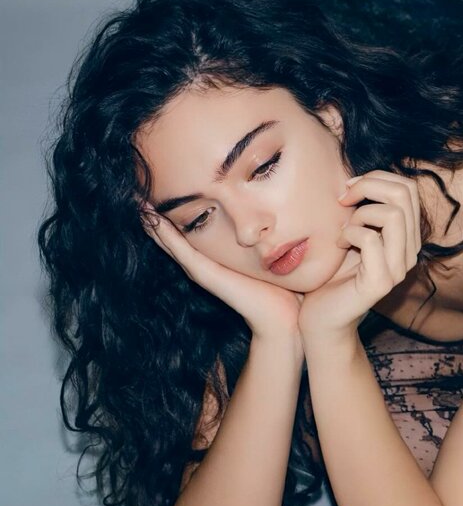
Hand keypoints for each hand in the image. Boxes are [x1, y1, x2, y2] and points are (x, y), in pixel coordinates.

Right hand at [138, 202, 304, 349]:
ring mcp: (201, 269)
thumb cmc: (282, 286)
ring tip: (137, 200)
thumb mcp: (269, 253)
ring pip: (169, 240)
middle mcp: (204, 263)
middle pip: (172, 234)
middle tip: (136, 191)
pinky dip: (165, 235)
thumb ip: (266, 237)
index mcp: (216, 257)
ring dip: (153, 221)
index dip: (174, 211)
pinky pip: (179, 250)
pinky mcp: (205, 274)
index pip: (188, 231)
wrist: (283, 318)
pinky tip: (153, 219)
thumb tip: (281, 212)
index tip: (160, 188)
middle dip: (156, 214)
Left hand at [297, 170, 421, 344]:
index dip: (377, 177)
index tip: (348, 187)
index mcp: (407, 237)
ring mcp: (398, 268)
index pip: (409, 189)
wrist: (321, 318)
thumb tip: (360, 177)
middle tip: (342, 198)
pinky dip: (349, 233)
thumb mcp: (351, 232)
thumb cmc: (332, 274)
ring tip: (342, 228)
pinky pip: (370, 239)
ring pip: (393, 215)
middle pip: (405, 194)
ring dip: (360, 213)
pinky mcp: (381, 282)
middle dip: (368, 185)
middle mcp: (410, 251)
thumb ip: (364, 208)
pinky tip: (338, 243)